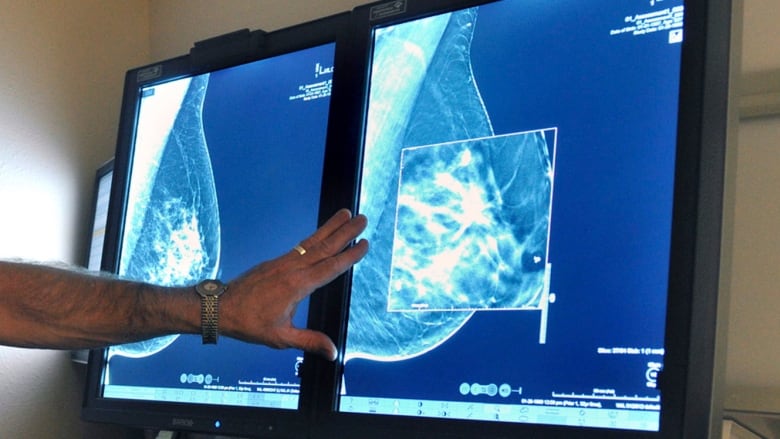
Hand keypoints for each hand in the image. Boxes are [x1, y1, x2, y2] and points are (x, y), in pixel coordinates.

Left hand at [221, 209, 367, 359]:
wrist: (220, 307)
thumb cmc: (248, 323)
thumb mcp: (280, 337)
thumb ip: (309, 341)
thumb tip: (332, 352)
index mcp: (297, 285)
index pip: (330, 267)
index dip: (349, 256)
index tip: (364, 244)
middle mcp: (292, 269)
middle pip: (324, 247)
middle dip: (345, 232)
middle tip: (362, 218)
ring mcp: (283, 262)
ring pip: (312, 241)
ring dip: (331, 227)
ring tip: (345, 213)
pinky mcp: (276, 262)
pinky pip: (301, 245)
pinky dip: (316, 236)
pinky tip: (322, 233)